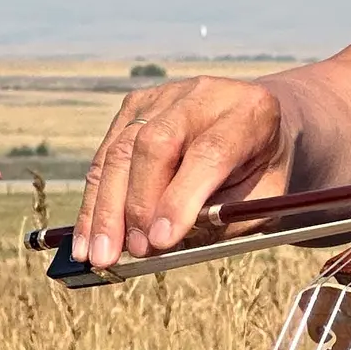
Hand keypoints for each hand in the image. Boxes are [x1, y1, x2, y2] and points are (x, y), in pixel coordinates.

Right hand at [72, 75, 291, 267]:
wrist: (257, 125)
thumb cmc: (261, 170)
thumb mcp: (263, 198)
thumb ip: (220, 217)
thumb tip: (159, 241)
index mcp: (250, 112)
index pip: (209, 152)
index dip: (181, 198)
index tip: (162, 241)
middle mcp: (203, 95)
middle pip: (155, 145)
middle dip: (138, 205)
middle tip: (133, 252)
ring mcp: (163, 96)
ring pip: (121, 151)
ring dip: (106, 209)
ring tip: (100, 255)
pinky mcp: (134, 106)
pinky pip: (106, 157)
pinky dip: (95, 202)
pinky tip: (88, 238)